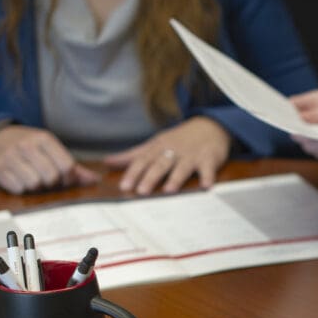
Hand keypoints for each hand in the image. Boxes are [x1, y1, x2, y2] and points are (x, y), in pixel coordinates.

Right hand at [0, 125, 100, 193]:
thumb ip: (73, 167)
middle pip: (51, 177)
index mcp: (44, 139)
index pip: (67, 165)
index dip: (69, 178)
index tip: (64, 178)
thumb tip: (95, 180)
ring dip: (36, 187)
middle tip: (47, 180)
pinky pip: (18, 188)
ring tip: (33, 179)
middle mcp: (26, 145)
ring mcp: (10, 156)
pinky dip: (21, 188)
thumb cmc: (30, 147)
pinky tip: (19, 180)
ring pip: (34, 184)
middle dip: (52, 183)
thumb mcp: (51, 149)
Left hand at [103, 116, 230, 194]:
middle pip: (160, 165)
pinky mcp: (209, 158)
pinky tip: (206, 186)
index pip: (142, 161)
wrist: (209, 126)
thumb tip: (108, 161)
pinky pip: (208, 168)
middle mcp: (173, 151)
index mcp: (158, 148)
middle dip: (150, 177)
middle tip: (141, 191)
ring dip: (176, 178)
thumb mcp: (154, 144)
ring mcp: (191, 155)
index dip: (133, 173)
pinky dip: (208, 177)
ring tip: (169, 190)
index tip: (124, 186)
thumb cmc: (179, 139)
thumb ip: (132, 155)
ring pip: (182, 167)